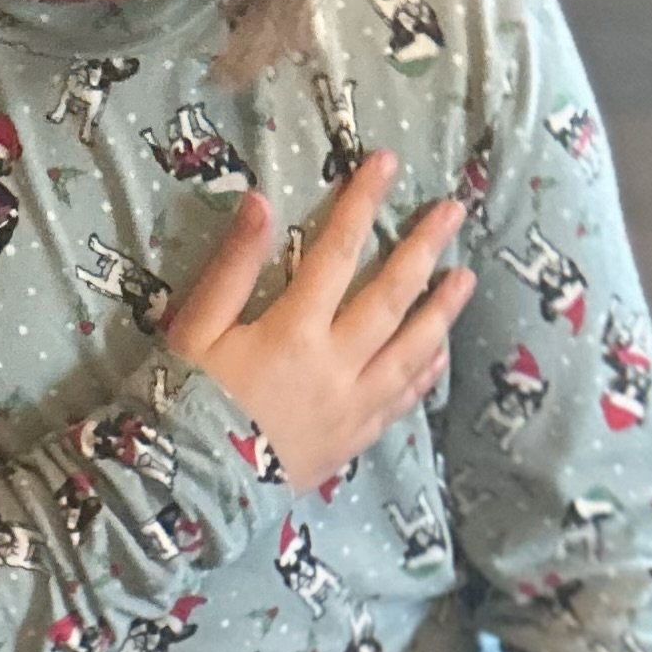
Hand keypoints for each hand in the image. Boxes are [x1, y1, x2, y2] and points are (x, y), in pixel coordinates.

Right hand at [164, 149, 471, 488]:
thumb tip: (261, 202)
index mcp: (294, 331)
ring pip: (410, 352)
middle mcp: (336, 365)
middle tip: (454, 213)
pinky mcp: (353, 440)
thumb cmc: (186, 401)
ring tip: (466, 278)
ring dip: (441, 313)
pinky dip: (423, 375)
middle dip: (424, 249)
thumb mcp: (197, 328)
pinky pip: (400, 403)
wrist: (190, 488)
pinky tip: (438, 356)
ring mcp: (351, 406)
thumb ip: (233, 267)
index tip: (388, 163)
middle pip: (392, 298)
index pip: (339, 252)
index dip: (363, 203)